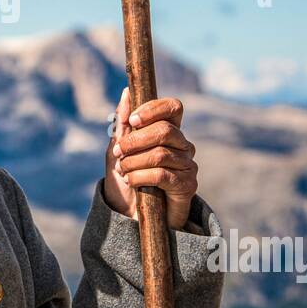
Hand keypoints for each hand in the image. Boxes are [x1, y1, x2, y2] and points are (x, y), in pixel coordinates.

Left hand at [103, 88, 198, 230]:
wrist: (130, 214)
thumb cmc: (126, 178)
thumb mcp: (118, 149)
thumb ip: (123, 123)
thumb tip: (126, 92)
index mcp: (169, 131)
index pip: (173, 107)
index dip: (153, 109)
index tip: (132, 120)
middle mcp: (183, 145)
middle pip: (165, 130)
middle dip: (135, 140)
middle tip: (118, 152)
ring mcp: (188, 165)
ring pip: (160, 154)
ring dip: (133, 162)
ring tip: (123, 171)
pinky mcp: (187, 186)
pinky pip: (162, 174)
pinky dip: (140, 177)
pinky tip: (131, 182)